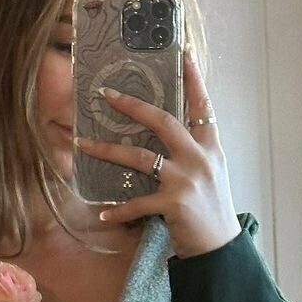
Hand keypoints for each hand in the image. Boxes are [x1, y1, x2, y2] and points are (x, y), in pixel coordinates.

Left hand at [74, 47, 241, 257]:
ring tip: (81, 143)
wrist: (221, 248)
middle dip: (132, 105)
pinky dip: (118, 209)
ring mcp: (186, 179)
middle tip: (106, 94)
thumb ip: (191, 150)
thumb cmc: (211, 208)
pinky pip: (137, 202)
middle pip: (163, 121)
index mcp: (210, 147)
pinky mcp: (173, 203)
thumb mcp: (210, 172)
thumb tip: (166, 131)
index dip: (193, 79)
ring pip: (140, 156)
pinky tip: (102, 213)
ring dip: (106, 149)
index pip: (202, 106)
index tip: (185, 53)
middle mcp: (199, 158)